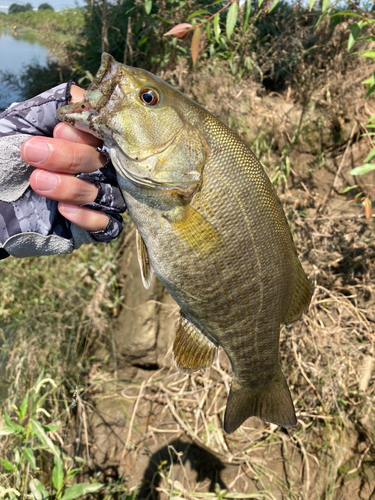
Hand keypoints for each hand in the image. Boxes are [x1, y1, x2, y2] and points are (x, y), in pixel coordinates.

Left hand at [21, 85, 108, 231]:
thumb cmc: (12, 151)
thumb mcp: (24, 121)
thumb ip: (51, 108)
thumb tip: (77, 101)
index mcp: (87, 137)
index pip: (103, 131)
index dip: (86, 131)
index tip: (58, 130)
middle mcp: (99, 164)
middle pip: (101, 161)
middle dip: (68, 157)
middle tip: (31, 153)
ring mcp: (100, 193)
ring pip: (103, 192)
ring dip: (71, 187)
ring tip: (38, 181)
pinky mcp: (96, 222)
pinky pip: (105, 223)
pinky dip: (87, 216)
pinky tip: (64, 209)